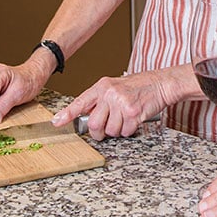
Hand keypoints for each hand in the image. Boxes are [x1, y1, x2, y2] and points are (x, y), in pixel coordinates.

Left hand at [54, 72, 170, 138]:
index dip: (67, 114)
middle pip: (94, 124)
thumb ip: (101, 100)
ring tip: (126, 118)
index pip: (80, 102)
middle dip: (99, 132)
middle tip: (106, 129)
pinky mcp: (132, 113)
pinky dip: (129, 130)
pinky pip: (125, 132)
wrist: (160, 83)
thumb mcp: (115, 87)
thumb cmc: (139, 86)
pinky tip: (134, 119)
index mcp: (102, 86)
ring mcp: (121, 103)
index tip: (56, 122)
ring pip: (111, 131)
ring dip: (118, 130)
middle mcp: (109, 94)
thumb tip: (88, 117)